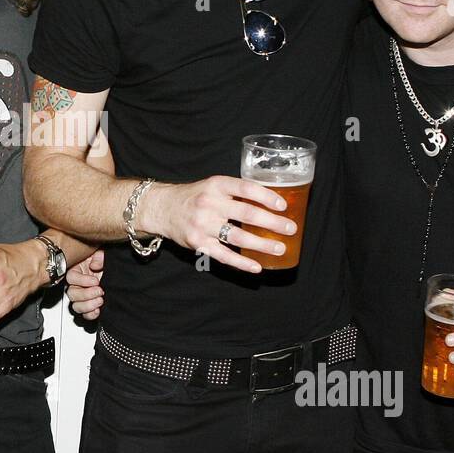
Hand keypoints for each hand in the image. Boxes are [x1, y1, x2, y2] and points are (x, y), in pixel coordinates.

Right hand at [66, 249, 104, 319]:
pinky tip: (98, 310)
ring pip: (76, 306)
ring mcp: (81, 297)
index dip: (82, 281)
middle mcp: (76, 285)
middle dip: (86, 294)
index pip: (71, 277)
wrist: (114, 271)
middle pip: (71, 294)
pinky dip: (90, 315)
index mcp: (76, 270)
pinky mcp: (89, 306)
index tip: (95, 281)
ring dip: (88, 305)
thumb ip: (98, 257)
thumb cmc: (103, 261)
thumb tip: (94, 265)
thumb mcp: (102, 254)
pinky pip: (84, 315)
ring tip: (100, 300)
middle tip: (99, 291)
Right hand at [141, 176, 294, 273]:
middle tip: (290, 229)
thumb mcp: (213, 186)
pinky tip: (257, 267)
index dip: (267, 196)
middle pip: (246, 214)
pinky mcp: (198, 243)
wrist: (162, 208)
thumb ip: (236, 192)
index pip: (246, 188)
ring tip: (280, 248)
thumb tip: (272, 202)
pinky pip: (223, 255)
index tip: (283, 205)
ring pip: (238, 237)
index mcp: (216, 185)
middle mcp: (209, 203)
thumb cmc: (195, 197)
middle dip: (272, 223)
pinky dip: (241, 263)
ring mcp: (203, 225)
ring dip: (262, 244)